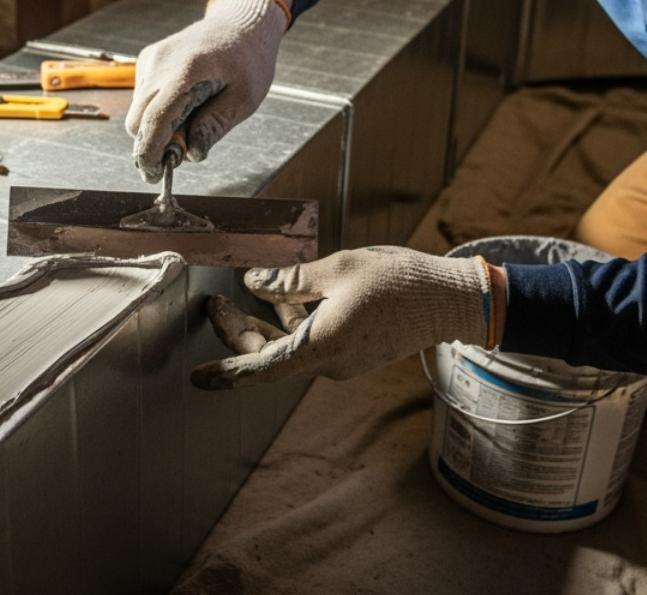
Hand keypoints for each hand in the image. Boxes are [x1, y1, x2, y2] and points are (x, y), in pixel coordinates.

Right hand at [125, 0, 288, 182]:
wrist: (240, 23)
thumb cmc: (247, 60)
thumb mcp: (244, 99)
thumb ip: (215, 126)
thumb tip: (191, 153)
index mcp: (186, 71)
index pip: (154, 120)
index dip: (149, 153)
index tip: (154, 174)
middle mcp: (160, 62)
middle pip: (137, 120)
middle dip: (154, 143)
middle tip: (185, 150)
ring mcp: (151, 59)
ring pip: (138, 111)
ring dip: (157, 127)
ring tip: (193, 119)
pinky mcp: (148, 59)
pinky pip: (143, 97)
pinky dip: (157, 110)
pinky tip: (185, 102)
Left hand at [191, 246, 492, 388]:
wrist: (448, 299)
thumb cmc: (397, 282)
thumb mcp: (336, 269)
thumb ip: (290, 279)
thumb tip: (253, 283)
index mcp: (322, 347)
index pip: (262, 368)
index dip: (227, 372)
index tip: (199, 377)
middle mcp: (330, 362)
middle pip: (270, 354)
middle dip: (238, 330)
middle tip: (214, 303)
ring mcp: (343, 359)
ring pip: (290, 346)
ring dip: (264, 323)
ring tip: (243, 292)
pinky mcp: (354, 351)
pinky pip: (312, 340)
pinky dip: (292, 321)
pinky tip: (284, 295)